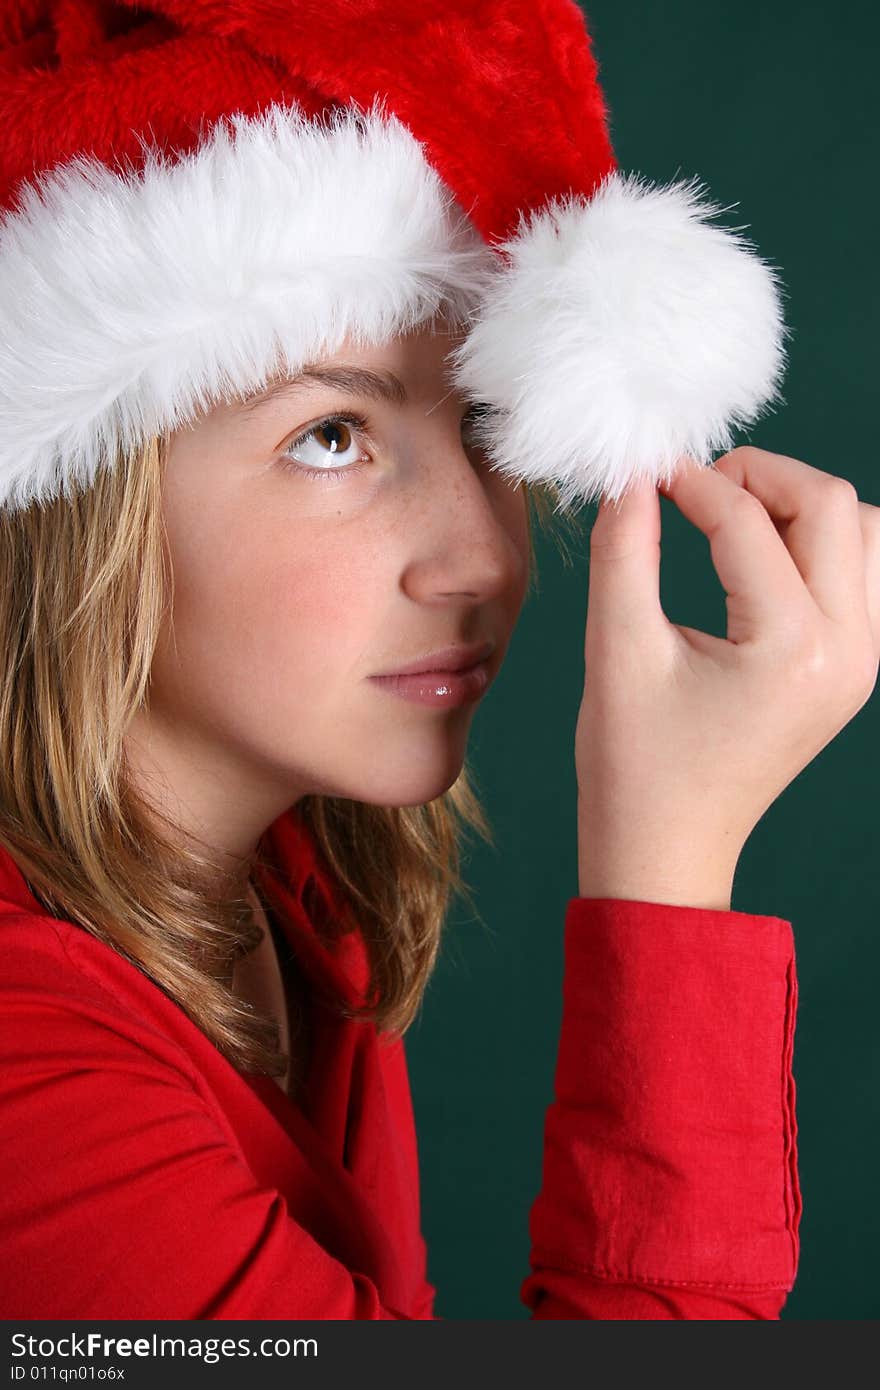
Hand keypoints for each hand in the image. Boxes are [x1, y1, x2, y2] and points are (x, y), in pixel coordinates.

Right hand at [574, 446, 879, 907]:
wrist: (668, 851)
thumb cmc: (634, 766)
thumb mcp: (617, 650)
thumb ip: (623, 549)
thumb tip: (630, 475)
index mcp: (790, 650)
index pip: (746, 522)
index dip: (687, 481)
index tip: (641, 469)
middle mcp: (847, 652)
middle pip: (832, 505)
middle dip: (757, 476)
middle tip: (690, 488)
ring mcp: (861, 663)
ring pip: (863, 531)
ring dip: (797, 506)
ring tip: (728, 520)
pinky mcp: (853, 671)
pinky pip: (862, 574)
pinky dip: (817, 545)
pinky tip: (758, 559)